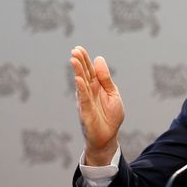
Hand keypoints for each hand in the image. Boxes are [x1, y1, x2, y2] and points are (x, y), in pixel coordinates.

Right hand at [70, 46, 124, 165]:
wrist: (108, 138)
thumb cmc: (110, 116)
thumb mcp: (112, 94)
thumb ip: (105, 78)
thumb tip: (99, 59)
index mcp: (96, 86)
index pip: (89, 70)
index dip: (84, 59)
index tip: (78, 48)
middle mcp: (89, 92)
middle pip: (84, 74)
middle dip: (79, 62)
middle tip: (74, 50)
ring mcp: (86, 101)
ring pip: (81, 84)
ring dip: (78, 71)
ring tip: (74, 59)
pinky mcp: (86, 112)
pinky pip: (83, 98)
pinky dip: (81, 88)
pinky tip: (78, 79)